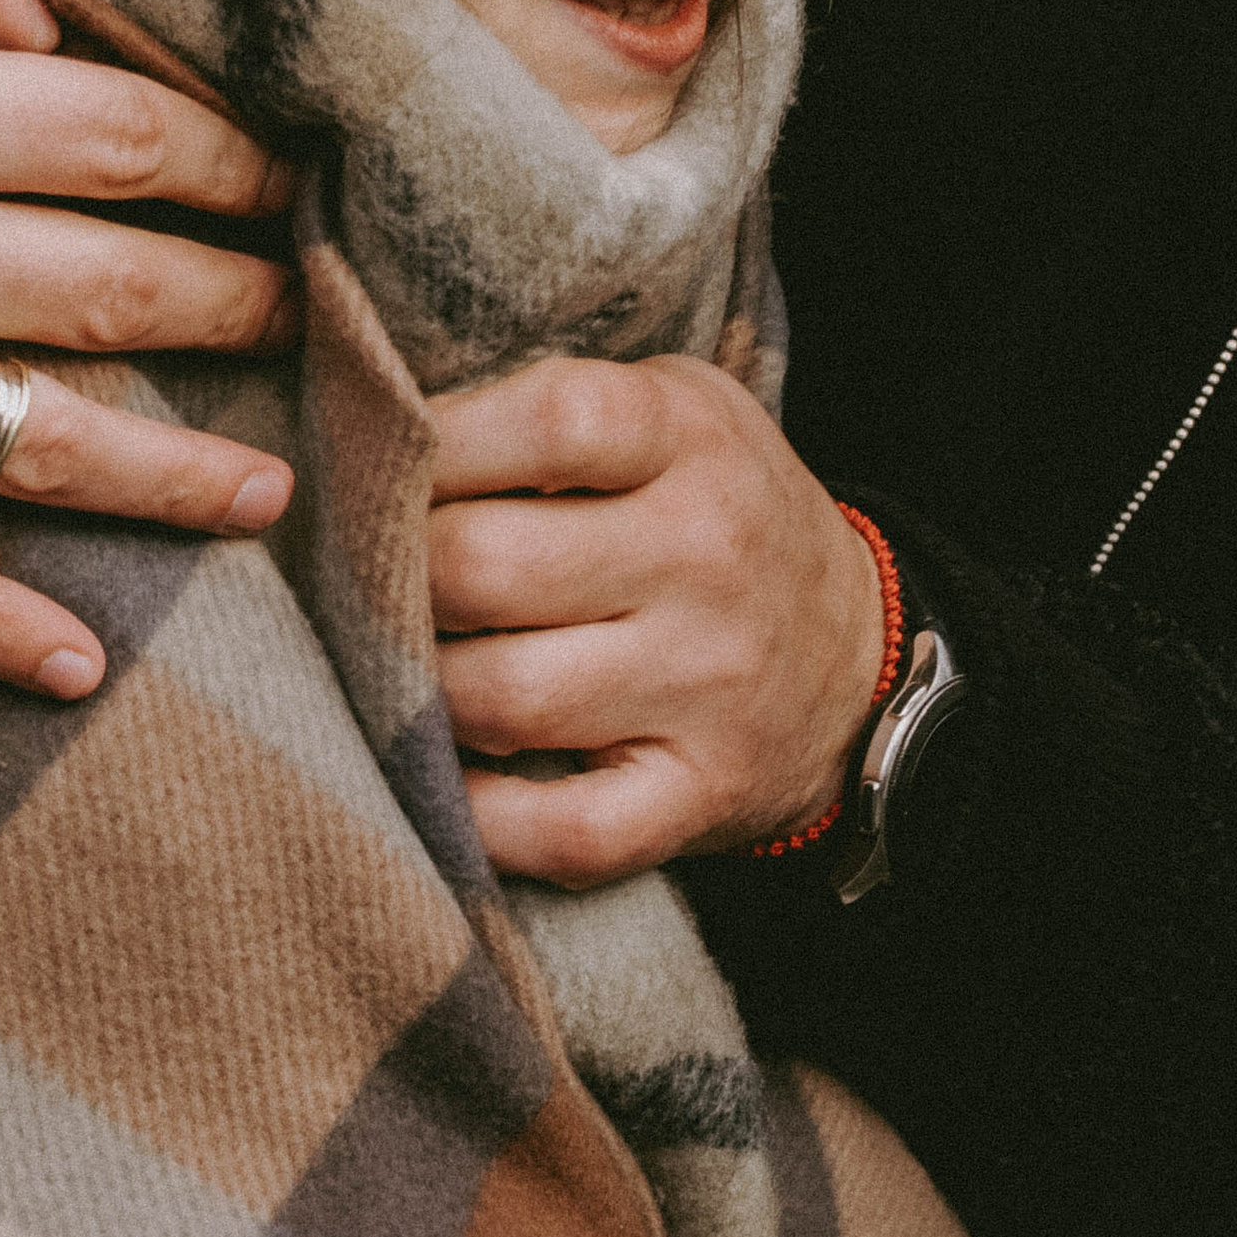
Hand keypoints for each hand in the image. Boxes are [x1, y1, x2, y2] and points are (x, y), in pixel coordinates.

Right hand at [0, 0, 299, 694]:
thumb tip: (55, 24)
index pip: (138, 144)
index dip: (240, 166)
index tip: (288, 184)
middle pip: (127, 292)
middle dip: (242, 307)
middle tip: (309, 319)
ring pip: (47, 448)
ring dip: (177, 476)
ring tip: (269, 494)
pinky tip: (76, 665)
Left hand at [426, 354, 885, 880]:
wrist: (861, 657)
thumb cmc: (719, 513)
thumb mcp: (673, 412)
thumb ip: (553, 407)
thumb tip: (382, 436)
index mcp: (691, 440)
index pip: (545, 421)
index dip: (434, 443)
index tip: (388, 465)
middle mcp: (706, 557)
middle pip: (486, 567)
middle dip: (397, 575)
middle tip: (375, 578)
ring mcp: (707, 684)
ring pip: (501, 698)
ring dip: (421, 691)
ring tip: (409, 666)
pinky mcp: (700, 794)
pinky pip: (561, 829)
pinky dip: (482, 818)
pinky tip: (450, 778)